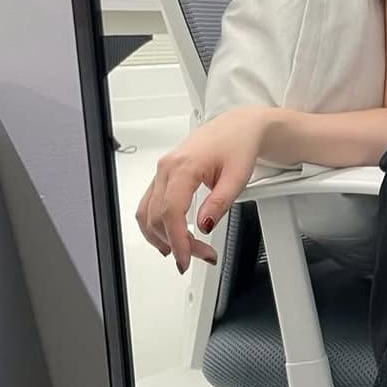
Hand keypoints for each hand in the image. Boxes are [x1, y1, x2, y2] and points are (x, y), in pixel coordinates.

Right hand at [136, 106, 267, 272]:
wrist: (239, 126)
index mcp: (183, 166)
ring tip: (184, 251)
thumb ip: (220, 203)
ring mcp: (163, 170)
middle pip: (158, 216)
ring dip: (162, 236)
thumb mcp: (237, 177)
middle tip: (200, 256)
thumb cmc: (239, 145)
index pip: (171, 212)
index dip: (177, 240)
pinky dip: (156, 224)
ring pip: (147, 212)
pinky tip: (168, 237)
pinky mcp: (164, 175)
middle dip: (175, 242)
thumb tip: (204, 225)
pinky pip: (150, 203)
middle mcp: (167, 168)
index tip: (185, 259)